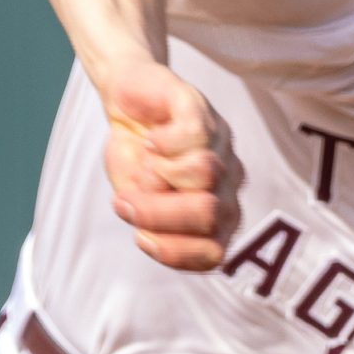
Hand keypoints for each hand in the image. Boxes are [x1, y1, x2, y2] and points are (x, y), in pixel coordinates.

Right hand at [101, 59, 243, 270]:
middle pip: (210, 213)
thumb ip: (147, 219)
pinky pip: (194, 134)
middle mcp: (228, 182)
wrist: (125, 101)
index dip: (173, 251)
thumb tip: (152, 225)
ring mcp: (221, 144)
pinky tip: (152, 140)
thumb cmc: (135, 155)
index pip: (213, 253)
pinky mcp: (203, 110)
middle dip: (159, 213)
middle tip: (127, 200)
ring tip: (144, 162)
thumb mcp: (133, 199)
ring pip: (203, 173)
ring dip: (158, 173)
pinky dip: (162, 143)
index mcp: (217, 213)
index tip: (140, 236)